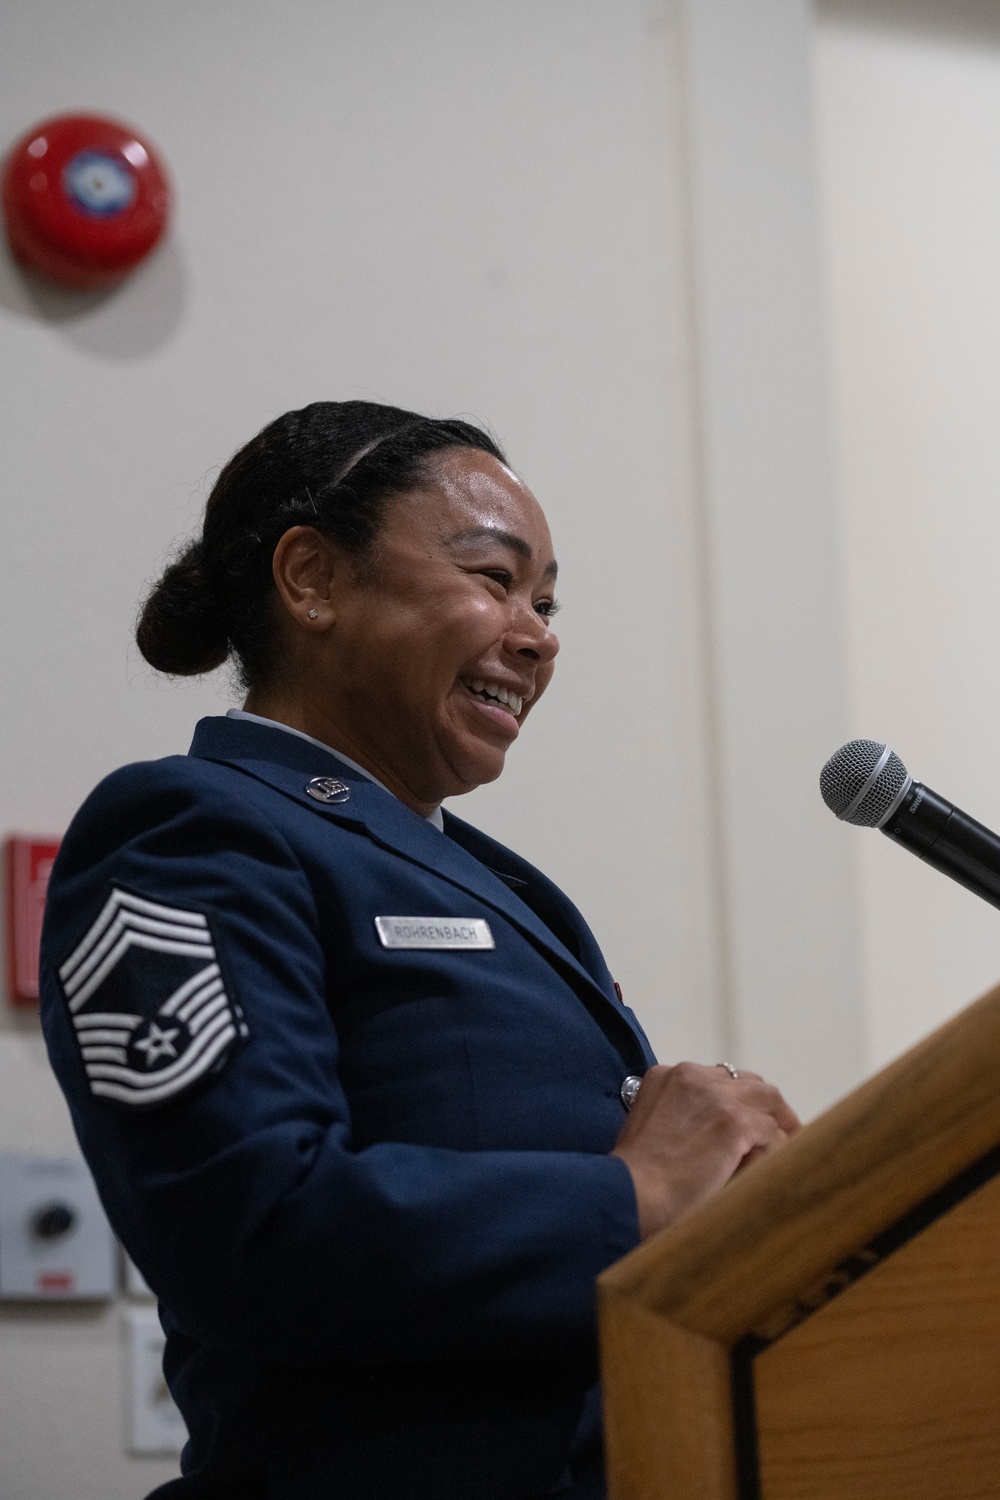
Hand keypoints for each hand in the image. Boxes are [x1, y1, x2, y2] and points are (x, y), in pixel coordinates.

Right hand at [611, 1062, 800, 1239]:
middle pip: (746, 1081)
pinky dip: (780, 1150)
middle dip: (766, 1105)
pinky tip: (780, 1167)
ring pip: (766, 1100)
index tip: (750, 1117)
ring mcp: (715, 1097)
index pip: (717, 1079)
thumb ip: (680, 1118)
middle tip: (783, 1130)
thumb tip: (719, 1138)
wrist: (630, 1193)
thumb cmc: (635, 1177)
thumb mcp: (649, 1129)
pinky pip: (772, 1133)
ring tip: (793, 1144)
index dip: (738, 1099)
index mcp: (667, 1075)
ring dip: (780, 1124)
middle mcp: (691, 1075)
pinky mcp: (734, 1122)